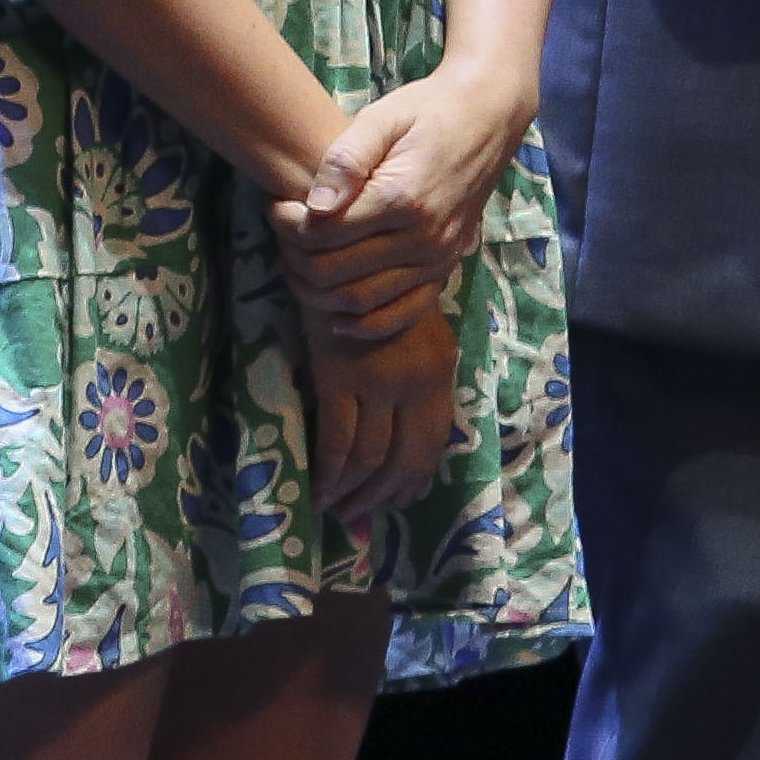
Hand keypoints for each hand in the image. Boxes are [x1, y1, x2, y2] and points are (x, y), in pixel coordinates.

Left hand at [275, 62, 535, 340]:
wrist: (485, 120)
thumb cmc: (426, 112)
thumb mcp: (382, 118)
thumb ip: (345, 160)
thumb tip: (315, 206)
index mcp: (402, 198)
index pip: (324, 233)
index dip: (287, 224)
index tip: (276, 204)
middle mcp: (423, 238)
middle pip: (337, 272)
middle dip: (295, 256)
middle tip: (280, 234)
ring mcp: (437, 259)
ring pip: (362, 299)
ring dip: (318, 291)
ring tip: (296, 263)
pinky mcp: (445, 270)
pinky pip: (404, 313)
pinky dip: (366, 324)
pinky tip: (336, 319)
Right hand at [301, 286, 458, 530]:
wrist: (343, 246)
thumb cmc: (376, 284)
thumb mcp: (415, 328)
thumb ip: (420, 373)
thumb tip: (409, 421)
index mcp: (440, 370)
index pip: (435, 440)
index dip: (417, 477)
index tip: (402, 498)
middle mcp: (415, 382)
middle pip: (405, 457)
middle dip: (385, 493)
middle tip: (364, 513)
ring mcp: (377, 381)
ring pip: (372, 457)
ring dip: (355, 492)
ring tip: (337, 508)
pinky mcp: (338, 377)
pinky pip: (338, 439)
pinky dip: (330, 472)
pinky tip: (320, 488)